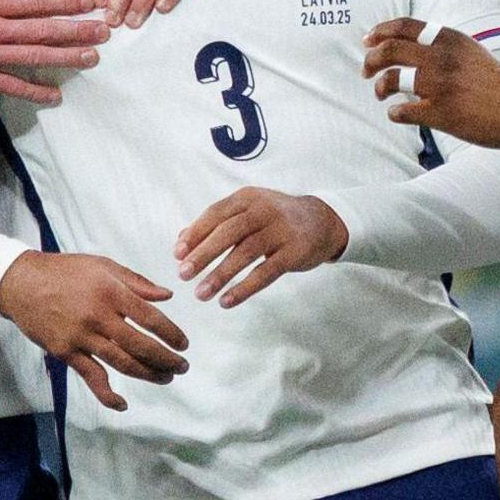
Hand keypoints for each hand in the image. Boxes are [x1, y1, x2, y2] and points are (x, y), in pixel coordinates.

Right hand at [0, 0, 107, 104]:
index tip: (89, 1)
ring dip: (66, 57)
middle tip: (105, 30)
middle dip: (77, 29)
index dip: (64, 1)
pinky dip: (35, 91)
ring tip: (93, 57)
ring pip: (34, 57)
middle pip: (42, 29)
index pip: (33, 1)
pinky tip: (56, 95)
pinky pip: (11, 86)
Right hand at [0, 251, 189, 410]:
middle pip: (140, 345)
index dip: (171, 334)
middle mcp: (98, 316)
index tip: (183, 343)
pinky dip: (107, 394)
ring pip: (122, 363)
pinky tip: (122, 403)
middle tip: (182, 366)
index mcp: (110, 291)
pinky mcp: (66, 352)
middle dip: (166, 359)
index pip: (150, 317)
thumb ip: (136, 281)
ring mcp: (81, 337)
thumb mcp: (102, 265)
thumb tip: (167, 296)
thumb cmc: (65, 271)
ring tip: (165, 378)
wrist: (22, 283)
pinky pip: (91, 377)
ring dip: (148, 374)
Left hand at [173, 187, 346, 307]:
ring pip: (245, 253)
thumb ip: (215, 224)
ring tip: (201, 294)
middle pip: (228, 232)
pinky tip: (227, 301)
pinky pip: (266, 272)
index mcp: (246, 198)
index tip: (177, 254)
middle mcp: (263, 210)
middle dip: (203, 254)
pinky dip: (245, 288)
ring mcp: (281, 230)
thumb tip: (181, 240)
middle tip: (183, 274)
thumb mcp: (246, 212)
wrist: (322, 221)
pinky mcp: (295, 251)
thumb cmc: (275, 219)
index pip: (215, 214)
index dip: (195, 234)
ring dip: (220, 275)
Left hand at [364, 18, 499, 146]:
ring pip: (391, 79)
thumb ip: (444, 46)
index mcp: (450, 39)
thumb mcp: (471, 52)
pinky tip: (397, 114)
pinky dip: (395, 113)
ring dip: (380, 87)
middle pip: (390, 50)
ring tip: (380, 93)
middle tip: (365, 70)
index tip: (368, 40)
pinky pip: (402, 111)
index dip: (380, 31)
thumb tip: (410, 45)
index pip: (404, 26)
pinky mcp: (441, 113)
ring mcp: (441, 86)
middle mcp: (442, 58)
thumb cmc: (497, 84)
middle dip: (371, 59)